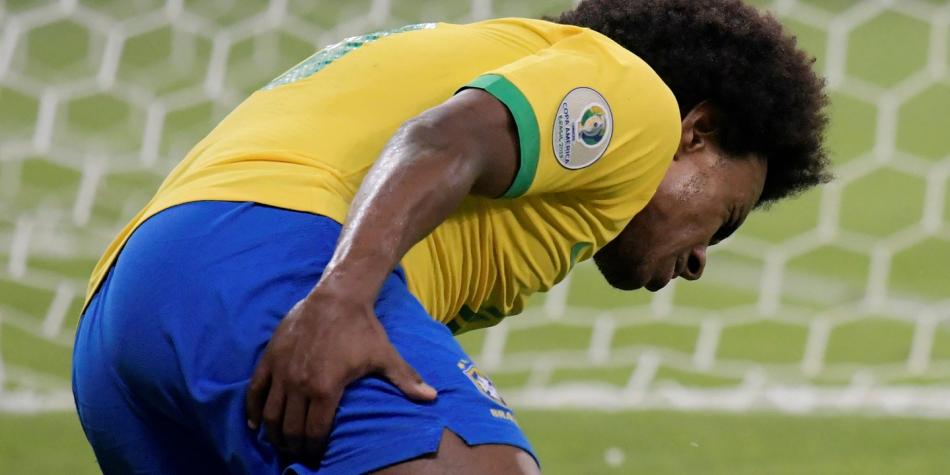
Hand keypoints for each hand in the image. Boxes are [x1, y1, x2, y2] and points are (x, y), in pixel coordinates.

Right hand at [245, 290, 436, 463]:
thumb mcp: (385, 355)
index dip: (314, 450)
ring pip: (270, 414)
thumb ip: (406, 379)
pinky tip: (255, 423)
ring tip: (280, 443)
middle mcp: (299, 384)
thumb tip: (432, 397)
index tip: (317, 456)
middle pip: (290, 429)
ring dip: (274, 434)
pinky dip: (252, 410)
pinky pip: (255, 390)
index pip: (314, 432)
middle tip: (299, 453)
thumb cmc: (363, 328)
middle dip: (294, 447)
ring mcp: (282, 371)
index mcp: (325, 388)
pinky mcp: (270, 358)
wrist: (337, 296)